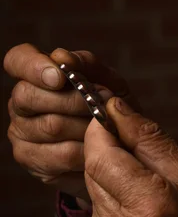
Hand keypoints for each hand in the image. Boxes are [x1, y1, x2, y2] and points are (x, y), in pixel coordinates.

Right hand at [3, 43, 134, 203]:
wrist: (121, 144)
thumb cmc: (110, 106)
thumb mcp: (108, 80)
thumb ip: (86, 64)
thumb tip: (63, 57)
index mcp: (36, 74)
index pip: (17, 59)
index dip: (34, 66)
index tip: (60, 77)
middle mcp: (21, 102)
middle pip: (28, 96)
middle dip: (72, 101)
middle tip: (99, 105)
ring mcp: (21, 131)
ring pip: (49, 126)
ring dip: (85, 126)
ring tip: (105, 126)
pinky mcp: (31, 159)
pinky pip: (60, 154)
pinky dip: (87, 150)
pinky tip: (98, 146)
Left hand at [84, 97, 177, 216]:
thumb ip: (147, 137)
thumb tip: (113, 107)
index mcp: (148, 207)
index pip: (100, 155)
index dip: (101, 131)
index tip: (110, 116)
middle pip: (93, 171)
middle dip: (109, 152)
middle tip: (139, 152)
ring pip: (92, 190)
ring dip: (111, 178)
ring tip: (145, 187)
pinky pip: (96, 213)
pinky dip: (112, 202)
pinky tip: (136, 209)